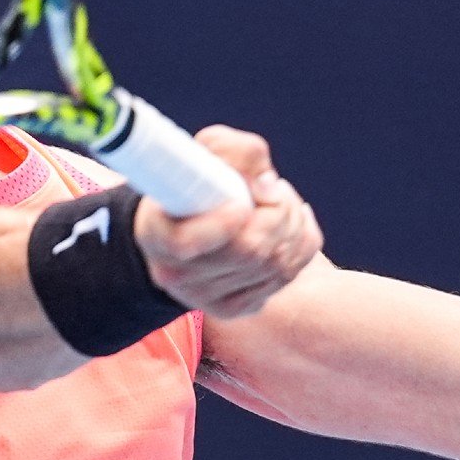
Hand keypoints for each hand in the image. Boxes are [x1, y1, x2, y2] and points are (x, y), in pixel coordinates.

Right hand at [133, 125, 322, 318]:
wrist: (187, 220)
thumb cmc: (197, 180)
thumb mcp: (207, 152)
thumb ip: (236, 153)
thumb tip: (268, 186)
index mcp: (157, 236)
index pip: (185, 244)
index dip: (222, 225)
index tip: (242, 203)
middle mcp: (178, 276)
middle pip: (249, 251)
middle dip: (277, 211)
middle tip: (275, 188)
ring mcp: (208, 299)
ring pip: (276, 264)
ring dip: (292, 222)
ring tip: (281, 199)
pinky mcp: (237, 307)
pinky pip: (289, 273)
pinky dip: (302, 241)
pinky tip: (293, 221)